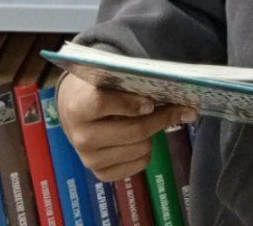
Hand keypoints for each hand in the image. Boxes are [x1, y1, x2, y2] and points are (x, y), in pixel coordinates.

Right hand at [57, 72, 195, 181]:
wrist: (73, 108)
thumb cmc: (97, 87)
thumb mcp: (107, 79)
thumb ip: (133, 84)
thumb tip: (176, 97)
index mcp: (79, 108)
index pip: (104, 104)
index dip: (131, 103)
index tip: (151, 101)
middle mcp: (81, 137)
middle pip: (134, 130)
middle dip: (160, 117)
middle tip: (178, 107)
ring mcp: (90, 159)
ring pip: (141, 148)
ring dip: (153, 133)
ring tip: (149, 120)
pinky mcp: (101, 174)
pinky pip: (140, 164)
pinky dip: (147, 150)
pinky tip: (140, 138)